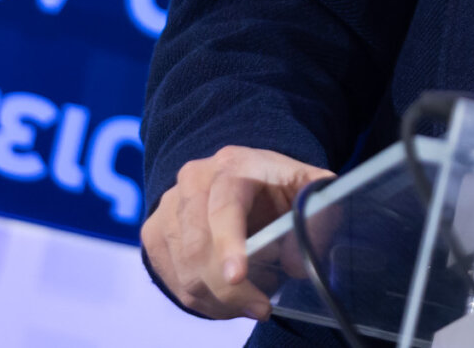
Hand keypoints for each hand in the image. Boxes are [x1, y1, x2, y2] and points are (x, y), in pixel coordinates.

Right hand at [142, 144, 335, 318]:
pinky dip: (203, 301)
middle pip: (198, 247)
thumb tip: (295, 264)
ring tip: (251, 300)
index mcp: (234, 165)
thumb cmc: (278, 189)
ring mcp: (168, 206)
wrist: (240, 179)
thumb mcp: (309, 190)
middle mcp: (193, 180)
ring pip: (185, 271)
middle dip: (230, 290)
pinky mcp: (155, 232)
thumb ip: (319, 216)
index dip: (229, 243)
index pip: (224, 206)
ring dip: (220, 299)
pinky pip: (173, 281)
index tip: (239, 276)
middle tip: (261, 308)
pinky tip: (227, 298)